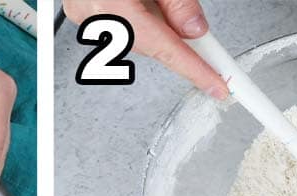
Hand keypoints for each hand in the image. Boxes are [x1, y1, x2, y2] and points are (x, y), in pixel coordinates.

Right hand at [63, 0, 226, 98]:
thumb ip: (176, 1)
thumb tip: (194, 29)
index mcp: (111, 1)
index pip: (163, 48)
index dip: (194, 70)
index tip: (215, 85)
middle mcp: (92, 11)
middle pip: (147, 42)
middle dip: (174, 37)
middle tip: (197, 32)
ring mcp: (82, 13)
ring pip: (133, 33)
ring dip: (153, 20)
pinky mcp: (80, 9)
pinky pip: (117, 23)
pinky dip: (135, 15)